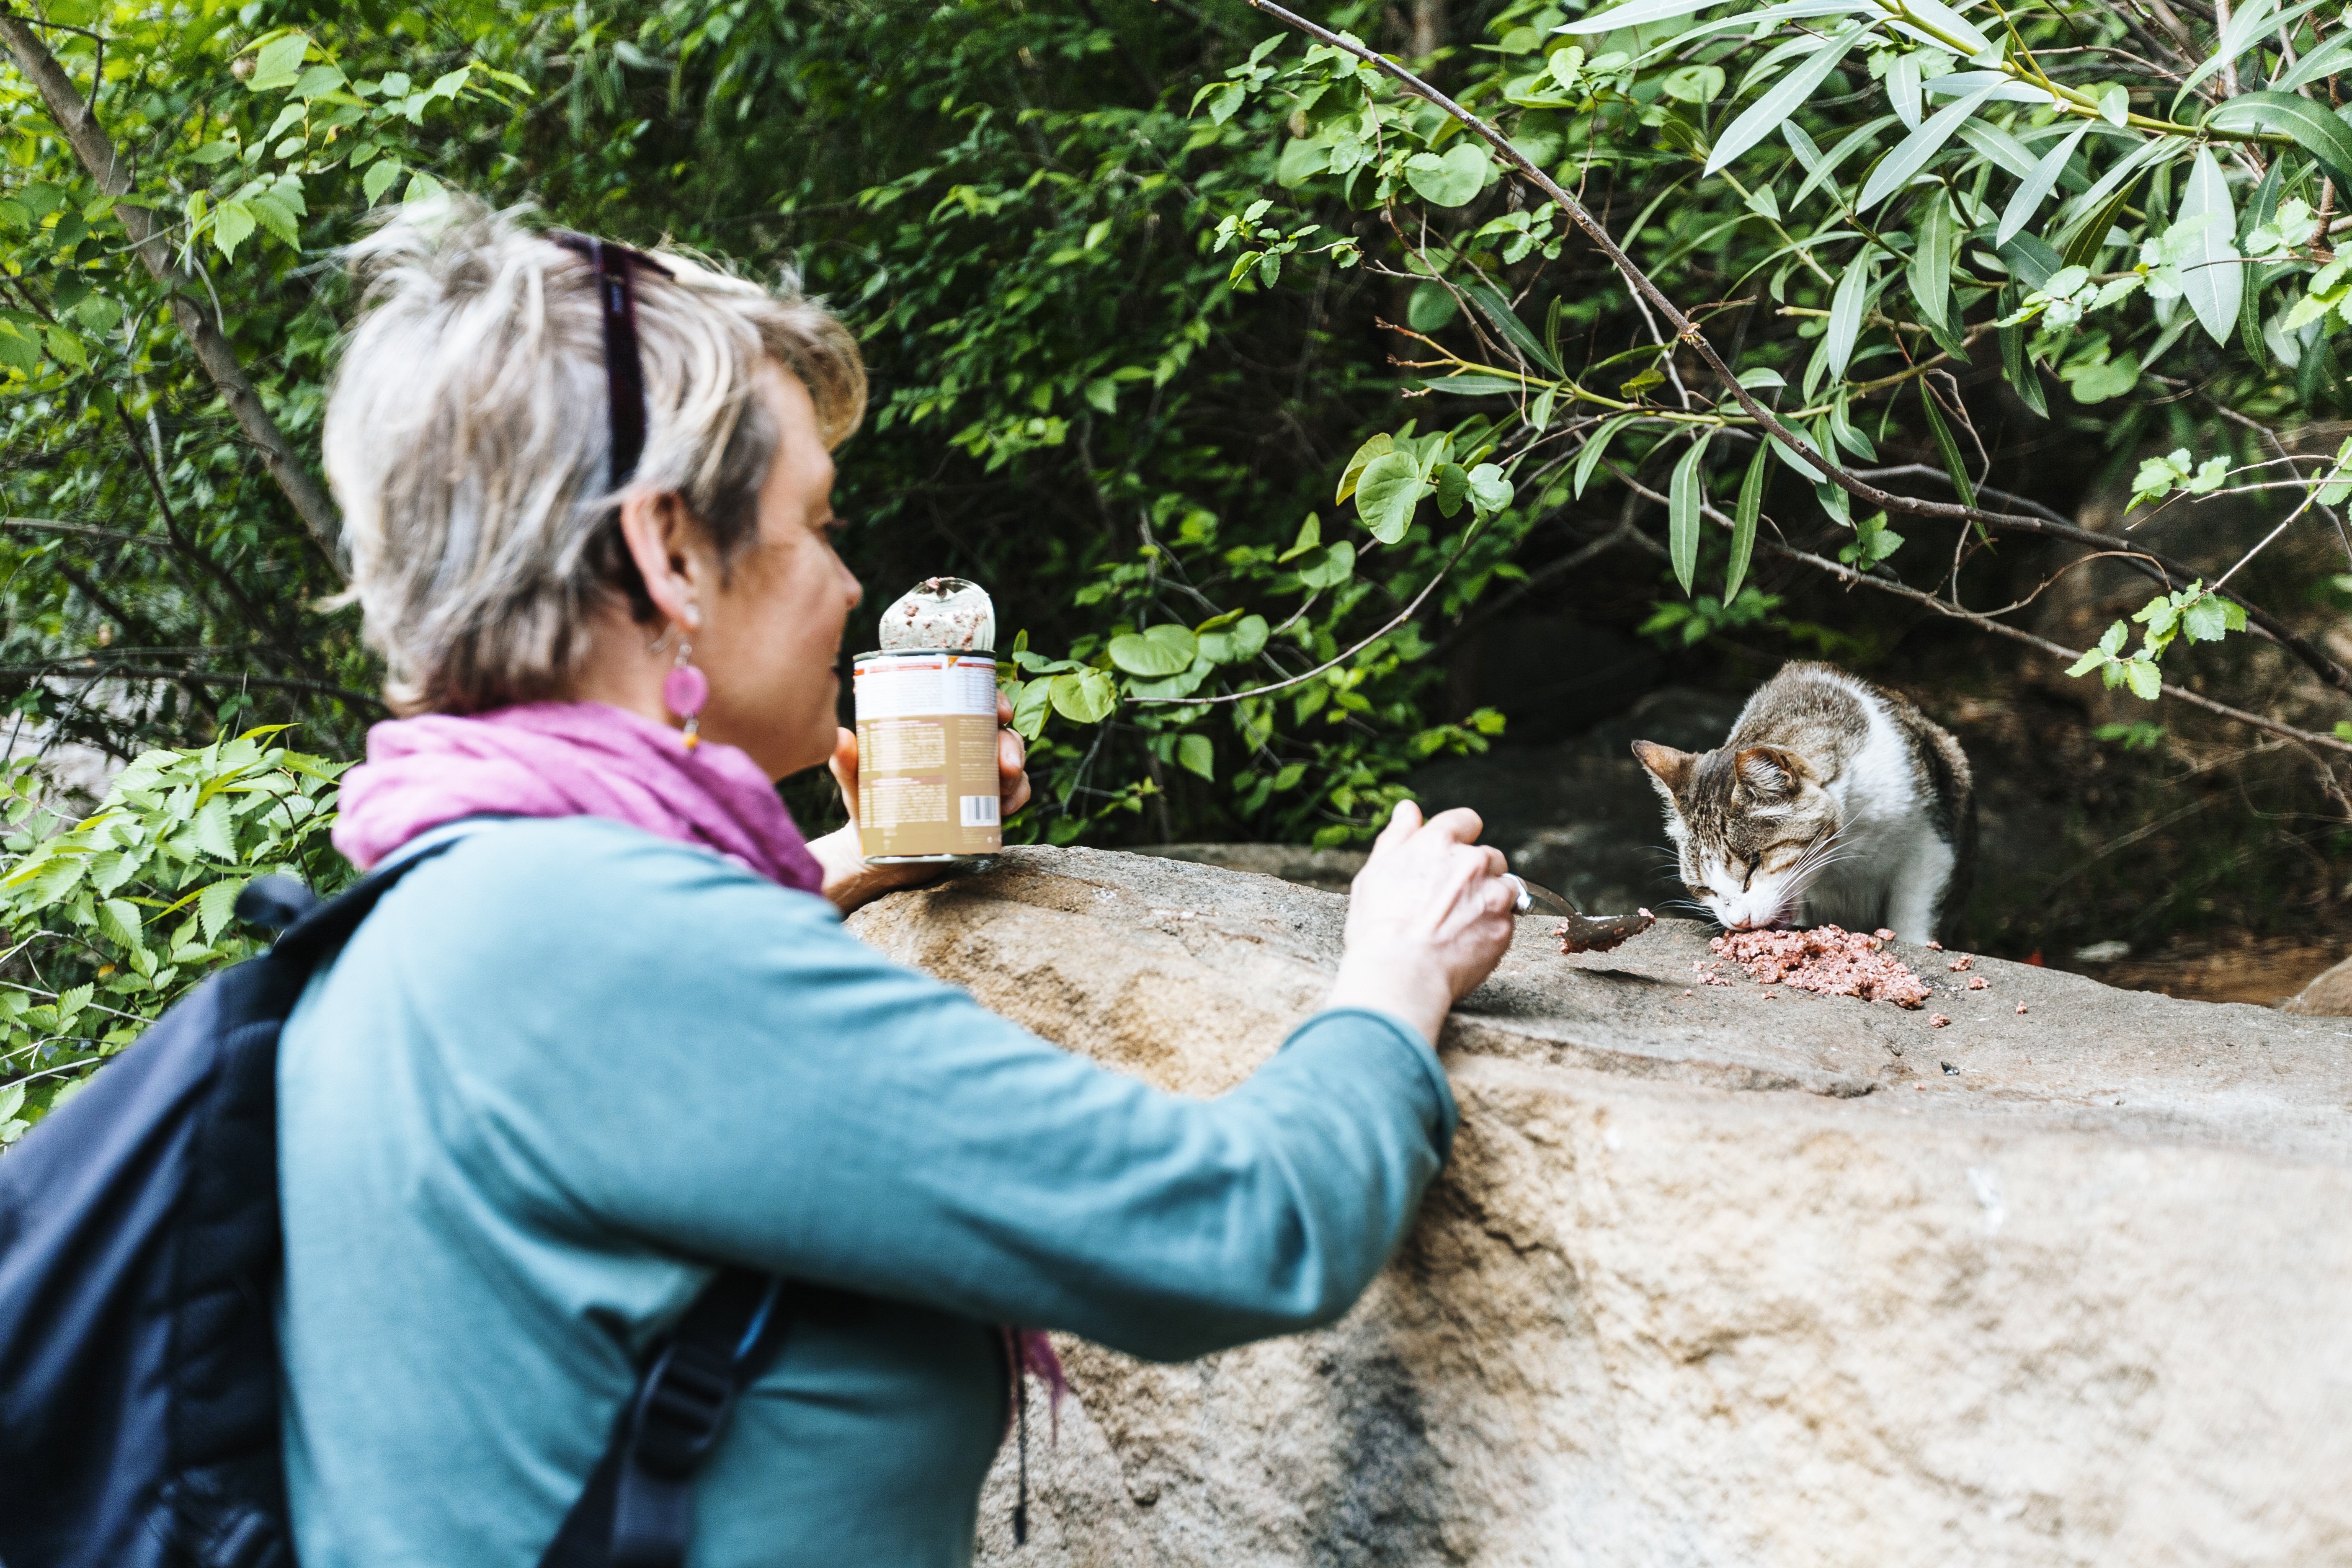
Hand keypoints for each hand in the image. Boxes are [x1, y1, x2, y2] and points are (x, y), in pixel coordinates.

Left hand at [806, 692, 1031, 912]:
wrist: (881, 856)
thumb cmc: (869, 808)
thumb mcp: (858, 784)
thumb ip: (847, 763)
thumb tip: (841, 737)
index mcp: (937, 731)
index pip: (971, 703)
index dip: (994, 700)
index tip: (1001, 712)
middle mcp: (961, 749)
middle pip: (998, 733)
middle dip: (1010, 744)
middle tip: (1006, 764)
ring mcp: (976, 777)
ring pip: (1010, 763)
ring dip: (1016, 773)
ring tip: (1004, 788)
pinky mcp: (985, 806)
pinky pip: (1013, 795)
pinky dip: (1017, 798)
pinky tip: (1006, 808)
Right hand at [1327, 800, 1516, 1043]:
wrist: (1400, 974)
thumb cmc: (1378, 926)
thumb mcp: (1375, 872)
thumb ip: (1397, 837)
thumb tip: (1408, 808)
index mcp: (1437, 842)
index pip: (1466, 820)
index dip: (1459, 838)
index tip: (1448, 858)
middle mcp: (1471, 861)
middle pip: (1487, 856)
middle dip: (1474, 873)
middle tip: (1448, 901)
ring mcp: (1492, 894)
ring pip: (1504, 886)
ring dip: (1489, 899)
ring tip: (1459, 924)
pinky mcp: (1504, 927)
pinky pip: (1507, 920)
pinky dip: (1492, 928)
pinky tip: (1466, 943)